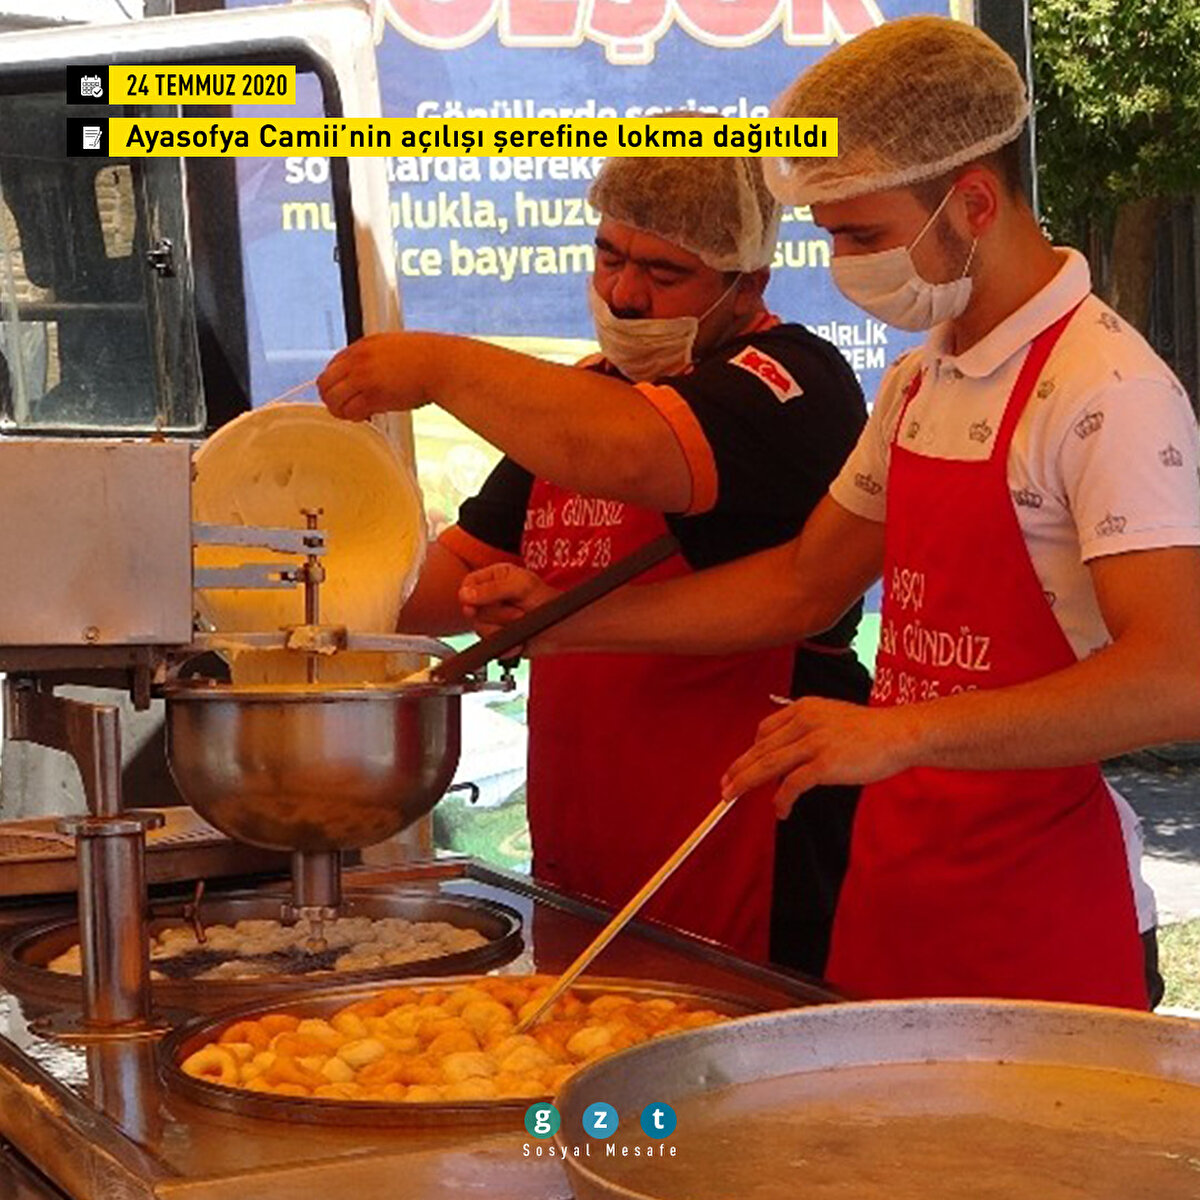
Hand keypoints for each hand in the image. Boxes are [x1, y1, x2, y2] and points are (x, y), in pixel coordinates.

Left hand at [318, 333, 433, 420]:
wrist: (441, 365)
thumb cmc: (427, 359)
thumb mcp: (394, 348)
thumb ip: (377, 358)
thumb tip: (370, 374)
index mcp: (362, 346)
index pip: (332, 366)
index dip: (336, 383)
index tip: (345, 393)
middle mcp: (358, 360)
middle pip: (324, 382)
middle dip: (331, 398)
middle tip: (344, 407)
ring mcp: (363, 377)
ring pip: (333, 399)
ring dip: (341, 410)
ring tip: (355, 414)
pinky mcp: (373, 395)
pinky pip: (350, 411)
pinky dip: (354, 417)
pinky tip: (366, 416)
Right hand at [459, 564, 559, 638]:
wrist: (564, 628)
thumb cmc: (548, 600)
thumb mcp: (522, 587)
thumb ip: (492, 589)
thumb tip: (466, 595)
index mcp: (494, 578)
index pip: (467, 585)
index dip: (469, 596)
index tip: (476, 604)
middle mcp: (491, 598)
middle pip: (471, 609)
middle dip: (496, 614)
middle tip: (517, 612)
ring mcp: (494, 619)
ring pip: (479, 628)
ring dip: (502, 629)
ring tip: (521, 622)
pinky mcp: (499, 638)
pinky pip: (490, 645)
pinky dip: (505, 646)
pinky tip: (518, 640)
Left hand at [721, 697, 921, 816]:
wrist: (899, 734)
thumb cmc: (870, 731)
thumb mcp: (831, 719)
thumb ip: (807, 732)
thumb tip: (784, 760)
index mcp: (804, 708)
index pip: (765, 730)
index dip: (749, 752)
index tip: (738, 767)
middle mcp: (804, 721)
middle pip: (761, 748)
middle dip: (739, 769)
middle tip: (724, 786)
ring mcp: (814, 742)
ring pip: (768, 766)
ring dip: (746, 783)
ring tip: (733, 796)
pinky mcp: (825, 764)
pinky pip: (793, 785)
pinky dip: (781, 800)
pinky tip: (780, 810)